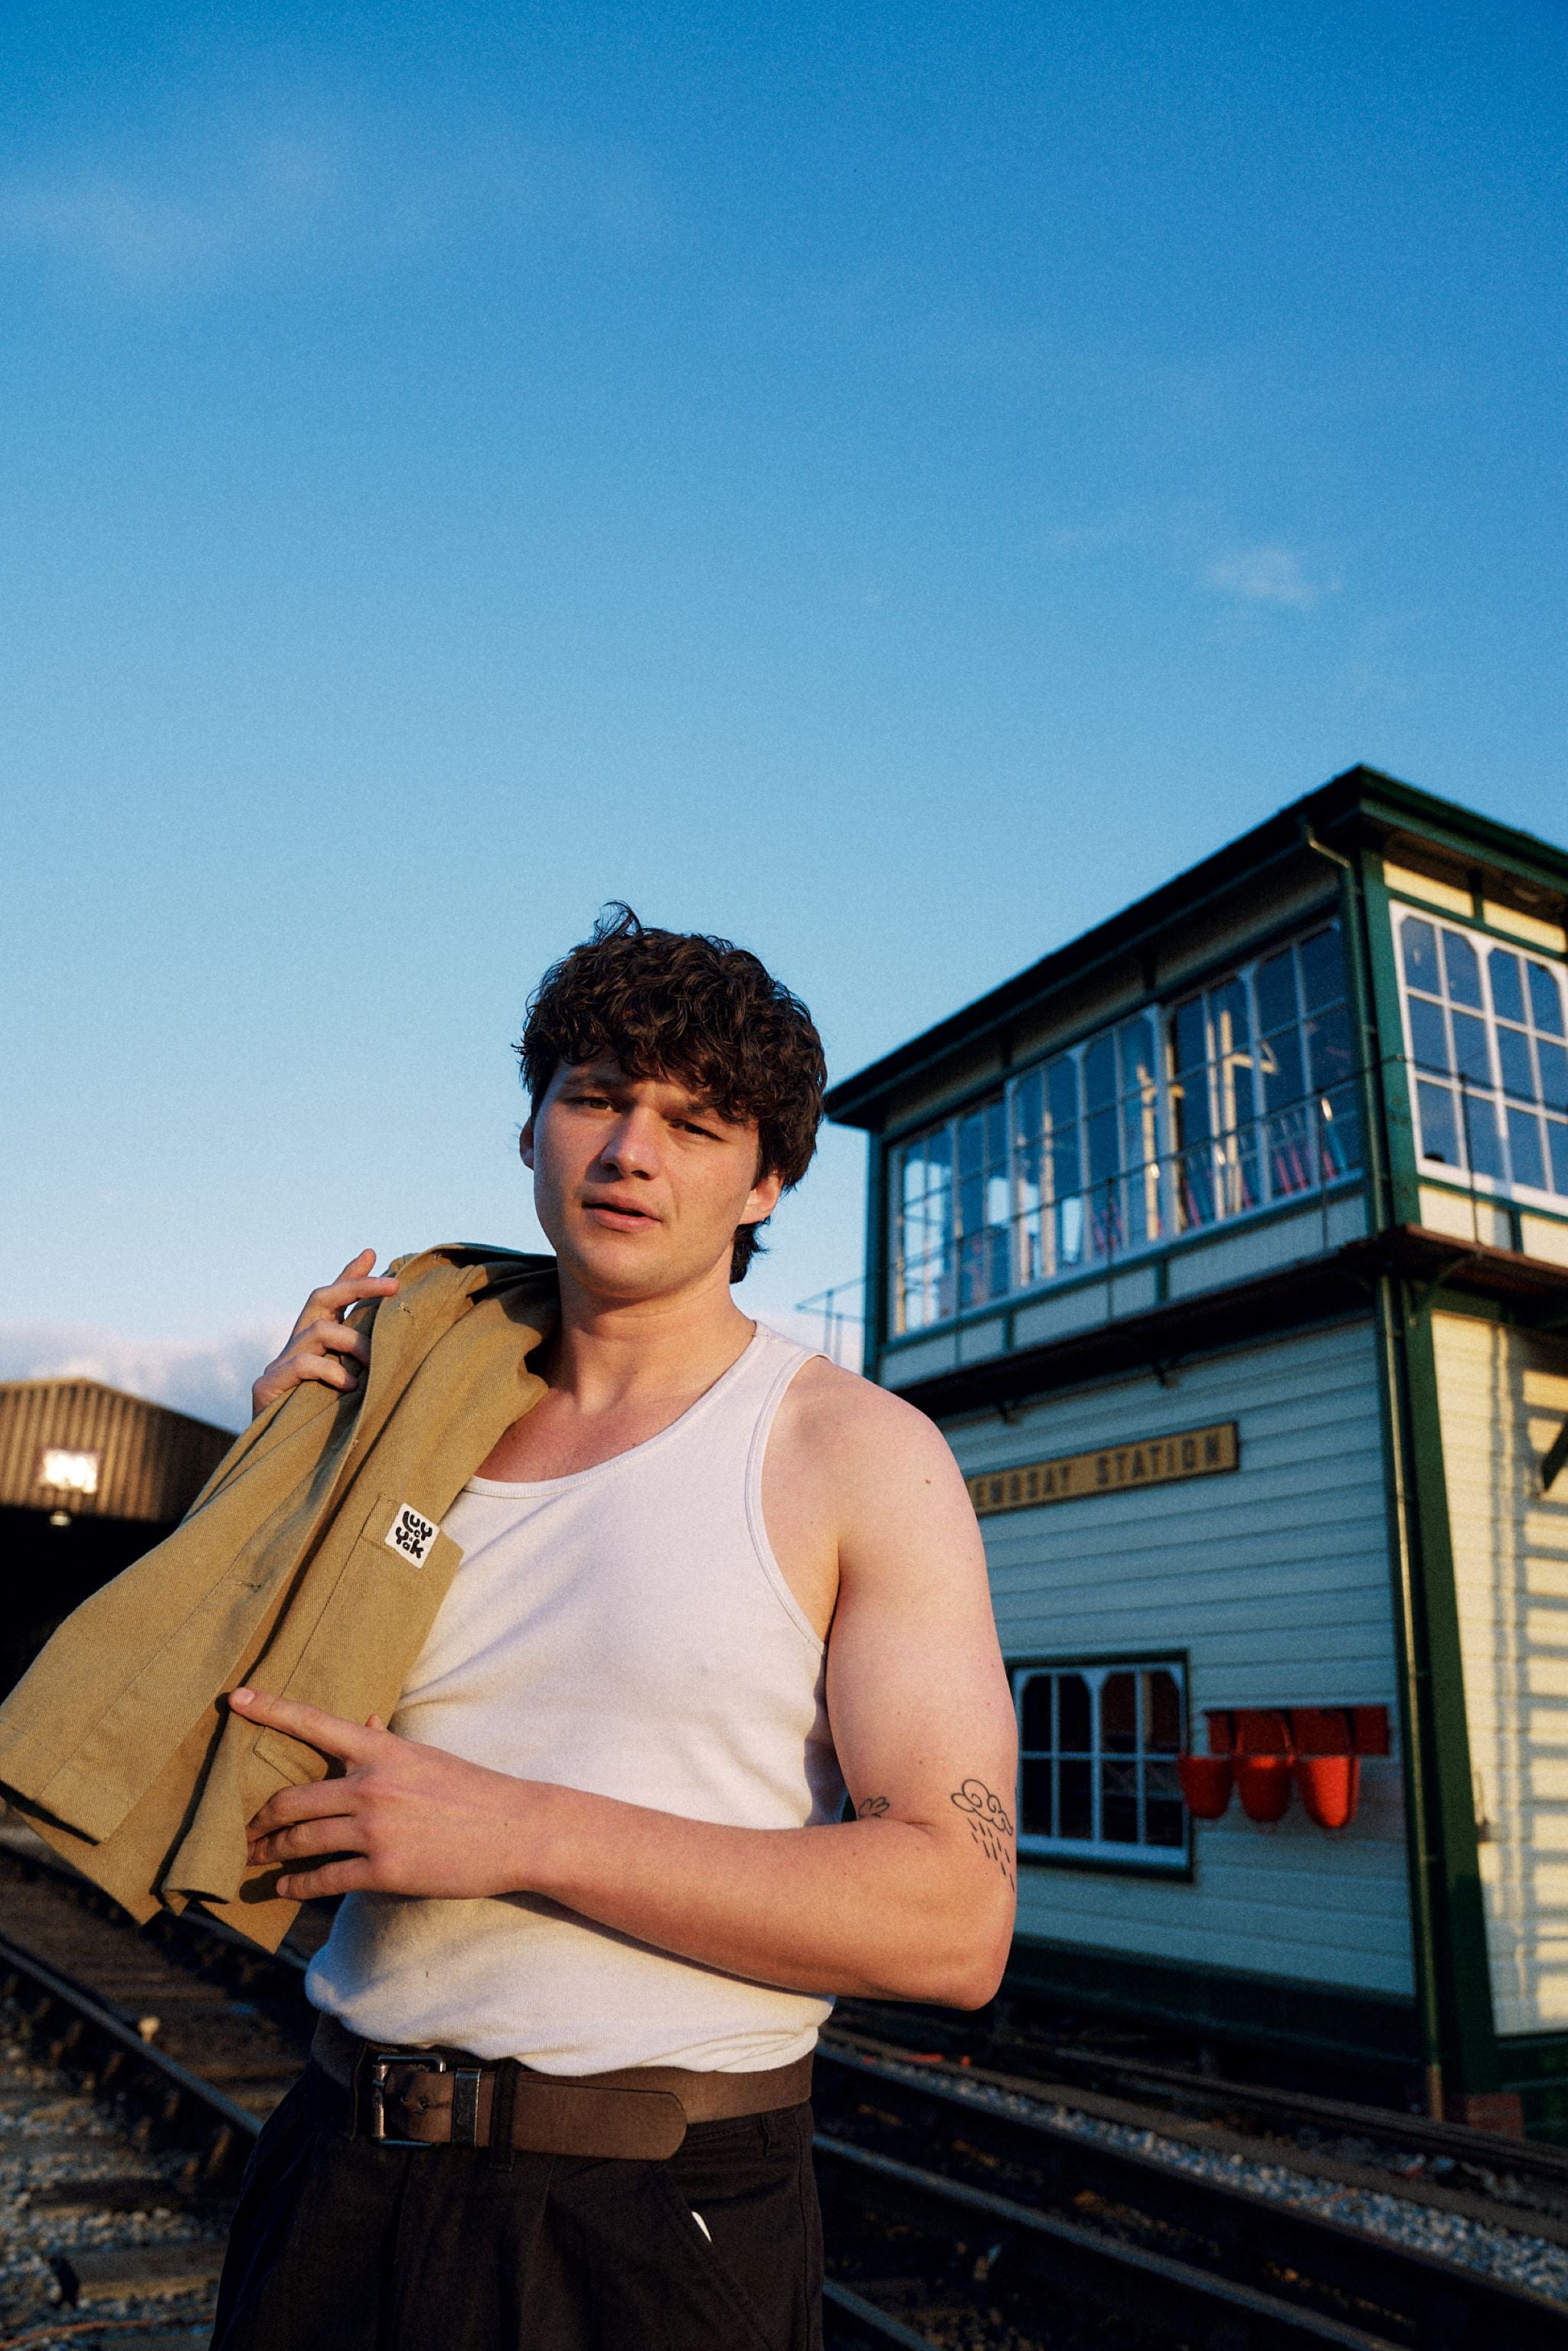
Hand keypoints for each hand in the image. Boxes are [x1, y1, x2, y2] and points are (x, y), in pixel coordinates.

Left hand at [232, 1687, 540, 1899]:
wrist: (516, 1830)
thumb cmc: (473, 1790)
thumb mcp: (427, 1757)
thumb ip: (385, 1744)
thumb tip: (359, 1724)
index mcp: (382, 1750)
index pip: (314, 1722)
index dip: (269, 1709)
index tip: (234, 1699)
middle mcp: (371, 1786)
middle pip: (291, 1799)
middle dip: (257, 1818)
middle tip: (239, 1830)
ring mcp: (376, 1830)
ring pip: (302, 1840)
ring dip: (270, 1852)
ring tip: (254, 1858)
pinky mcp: (384, 1871)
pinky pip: (325, 1879)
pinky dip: (298, 1886)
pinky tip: (286, 1888)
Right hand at [251, 1250, 398, 1417]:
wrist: (281, 1471)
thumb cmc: (326, 1432)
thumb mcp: (354, 1394)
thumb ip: (369, 1369)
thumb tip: (406, 1348)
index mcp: (316, 1345)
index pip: (331, 1300)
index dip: (349, 1275)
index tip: (372, 1253)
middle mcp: (296, 1347)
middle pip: (321, 1297)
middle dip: (358, 1286)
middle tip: (395, 1286)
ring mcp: (279, 1365)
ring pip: (319, 1330)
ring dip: (355, 1342)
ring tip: (376, 1365)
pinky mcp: (267, 1388)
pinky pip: (304, 1364)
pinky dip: (333, 1372)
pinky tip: (352, 1389)